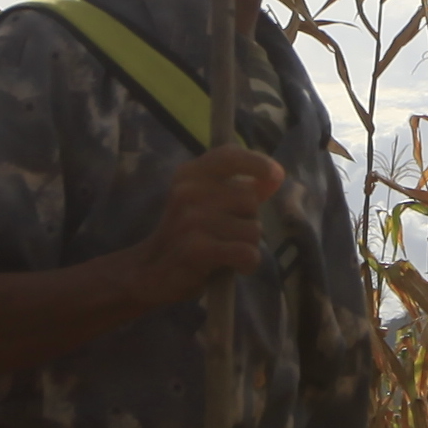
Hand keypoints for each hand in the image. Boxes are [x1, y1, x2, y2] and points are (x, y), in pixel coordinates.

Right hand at [131, 147, 281, 299]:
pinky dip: (248, 263)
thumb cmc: (187, 234)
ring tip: (227, 251)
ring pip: (252, 229)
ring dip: (248, 245)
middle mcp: (189, 191)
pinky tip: (236, 266)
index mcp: (190, 174)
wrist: (150, 270)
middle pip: (250, 199)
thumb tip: (277, 176)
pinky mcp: (198, 248)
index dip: (257, 163)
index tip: (276, 175)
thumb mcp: (208, 203)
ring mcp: (192, 219)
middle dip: (249, 220)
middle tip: (228, 234)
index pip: (230, 156)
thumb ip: (242, 188)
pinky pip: (246, 252)